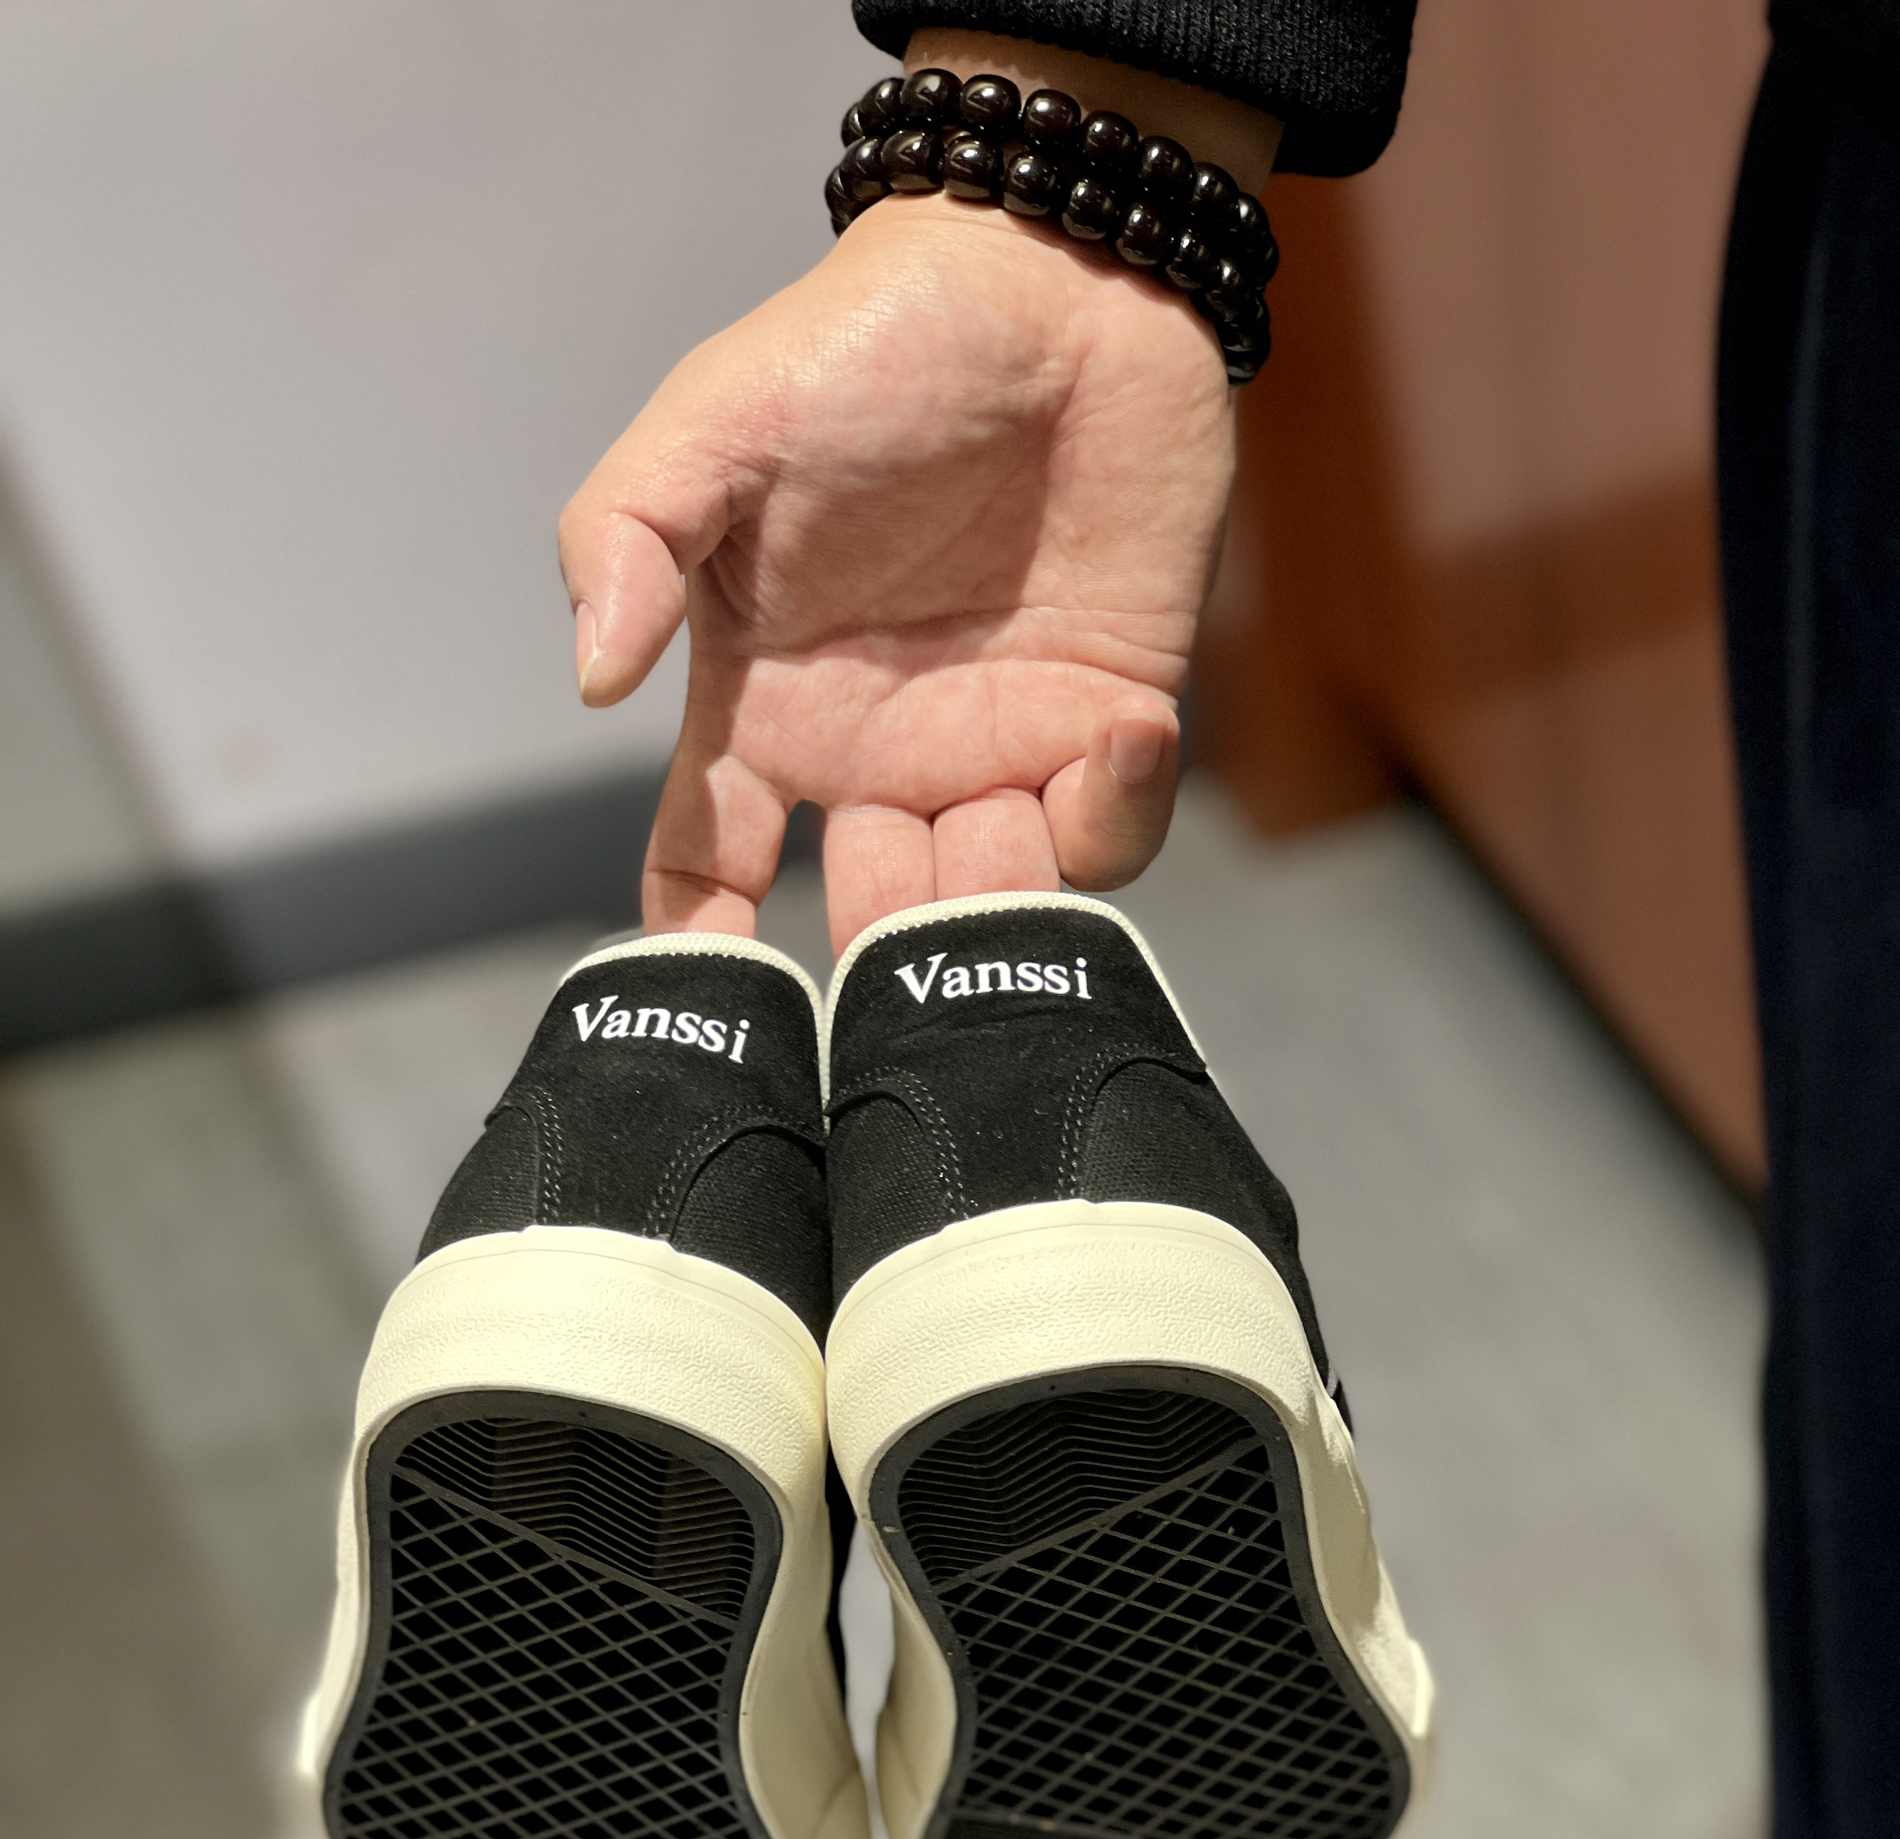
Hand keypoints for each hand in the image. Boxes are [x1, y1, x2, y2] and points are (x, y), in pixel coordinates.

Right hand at [560, 161, 1239, 950]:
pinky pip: (1112, 839)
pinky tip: (1118, 727)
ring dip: (994, 903)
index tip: (710, 978)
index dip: (701, 942)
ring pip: (992, 906)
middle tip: (895, 878)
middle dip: (884, 942)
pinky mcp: (1110, 724)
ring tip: (998, 814)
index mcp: (768, 709)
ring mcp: (999, 747)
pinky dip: (1116, 814)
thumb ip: (629, 535)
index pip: (710, 863)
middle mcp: (881, 753)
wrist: (1058, 275)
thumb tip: (592, 680)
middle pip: (874, 921)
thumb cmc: (868, 344)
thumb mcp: (714, 424)